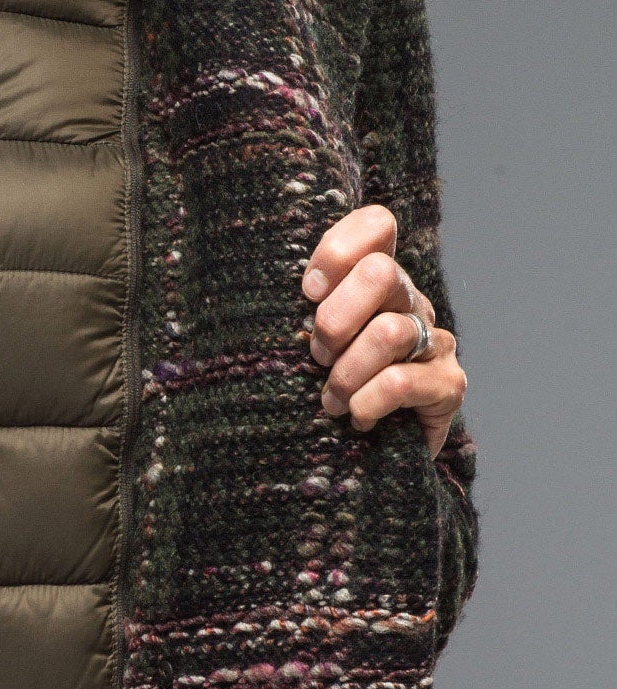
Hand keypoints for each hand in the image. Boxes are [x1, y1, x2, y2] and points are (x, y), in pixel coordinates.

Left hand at [301, 205, 465, 462]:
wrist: (368, 463)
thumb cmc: (318, 395)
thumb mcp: (298, 348)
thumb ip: (291, 315)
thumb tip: (240, 291)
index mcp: (375, 282)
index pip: (378, 225)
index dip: (339, 250)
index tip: (308, 293)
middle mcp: (410, 302)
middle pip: (380, 273)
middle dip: (334, 320)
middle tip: (316, 357)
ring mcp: (434, 342)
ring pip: (388, 332)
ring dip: (345, 373)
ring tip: (329, 401)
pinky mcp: (448, 385)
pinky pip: (401, 382)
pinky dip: (368, 402)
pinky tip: (357, 419)